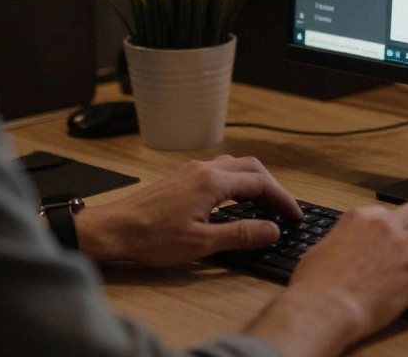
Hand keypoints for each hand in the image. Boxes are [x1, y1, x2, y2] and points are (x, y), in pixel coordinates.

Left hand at [74, 155, 301, 266]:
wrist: (112, 230)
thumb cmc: (151, 238)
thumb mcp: (201, 243)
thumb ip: (241, 234)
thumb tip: (272, 230)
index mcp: (212, 182)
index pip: (260, 183)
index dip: (282, 199)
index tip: (295, 215)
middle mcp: (204, 169)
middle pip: (251, 167)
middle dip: (272, 187)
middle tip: (284, 210)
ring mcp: (190, 170)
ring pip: (234, 165)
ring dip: (254, 181)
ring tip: (263, 204)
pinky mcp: (180, 177)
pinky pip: (218, 170)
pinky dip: (236, 181)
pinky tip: (233, 200)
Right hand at [245, 200, 407, 356]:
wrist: (325, 307)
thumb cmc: (315, 287)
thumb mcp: (319, 252)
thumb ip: (337, 242)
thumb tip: (340, 248)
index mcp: (359, 218)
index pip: (386, 211)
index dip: (393, 225)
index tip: (396, 236)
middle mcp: (384, 224)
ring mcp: (403, 244)